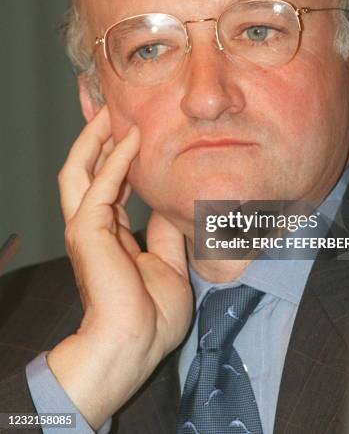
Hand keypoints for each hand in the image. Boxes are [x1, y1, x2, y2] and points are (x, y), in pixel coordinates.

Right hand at [47, 106, 192, 428]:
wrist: (133, 346)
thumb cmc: (150, 316)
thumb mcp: (167, 262)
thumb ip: (164, 231)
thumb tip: (168, 204)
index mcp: (110, 234)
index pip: (106, 182)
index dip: (113, 154)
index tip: (126, 127)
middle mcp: (93, 225)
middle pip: (84, 167)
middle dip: (91, 133)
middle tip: (100, 101)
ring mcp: (86, 227)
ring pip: (80, 169)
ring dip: (94, 136)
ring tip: (107, 106)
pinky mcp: (88, 231)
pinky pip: (100, 185)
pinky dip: (115, 159)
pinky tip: (131, 136)